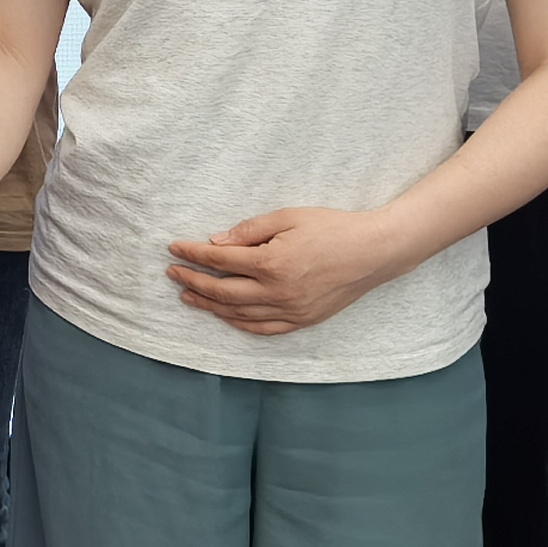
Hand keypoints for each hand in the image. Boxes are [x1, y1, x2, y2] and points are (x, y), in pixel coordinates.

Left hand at [166, 207, 410, 335]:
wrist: (374, 251)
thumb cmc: (332, 227)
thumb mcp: (288, 217)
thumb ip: (249, 231)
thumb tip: (216, 243)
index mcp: (272, 264)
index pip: (219, 262)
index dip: (193, 255)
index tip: (175, 248)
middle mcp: (278, 293)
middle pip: (223, 292)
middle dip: (193, 282)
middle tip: (173, 274)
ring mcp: (292, 311)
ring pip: (239, 315)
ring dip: (210, 306)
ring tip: (189, 296)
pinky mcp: (304, 320)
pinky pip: (264, 329)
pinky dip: (240, 324)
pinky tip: (226, 316)